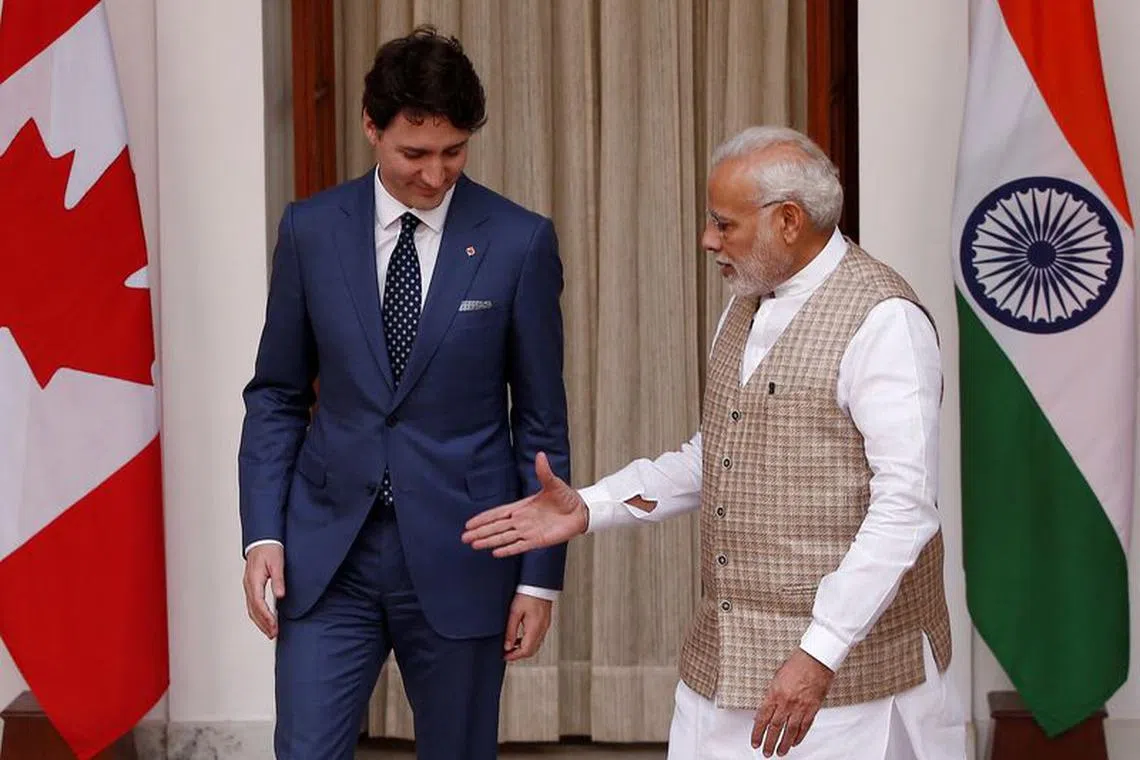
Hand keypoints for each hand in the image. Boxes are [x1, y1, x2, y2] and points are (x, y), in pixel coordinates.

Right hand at [243, 543, 285, 638]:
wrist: (262, 540)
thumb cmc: (269, 549)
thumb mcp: (277, 563)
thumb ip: (278, 579)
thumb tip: (280, 595)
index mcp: (254, 580)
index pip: (258, 603)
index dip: (266, 616)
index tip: (274, 626)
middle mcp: (248, 585)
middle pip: (253, 609)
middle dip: (263, 624)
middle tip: (273, 634)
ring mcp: (248, 586)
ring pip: (251, 609)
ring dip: (260, 622)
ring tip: (270, 632)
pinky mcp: (251, 586)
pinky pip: (252, 604)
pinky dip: (258, 615)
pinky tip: (265, 620)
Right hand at [462, 452, 586, 556]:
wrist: (581, 511)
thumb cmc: (566, 497)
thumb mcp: (553, 483)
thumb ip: (544, 471)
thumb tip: (540, 455)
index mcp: (522, 507)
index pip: (498, 513)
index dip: (484, 518)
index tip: (469, 523)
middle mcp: (522, 520)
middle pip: (496, 527)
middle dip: (480, 532)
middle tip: (464, 537)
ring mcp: (528, 531)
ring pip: (504, 537)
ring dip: (489, 541)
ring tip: (474, 545)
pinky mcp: (537, 541)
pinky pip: (519, 546)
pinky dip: (508, 549)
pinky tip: (495, 553)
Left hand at [503, 594, 551, 661]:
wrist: (539, 583)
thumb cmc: (528, 593)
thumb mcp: (515, 612)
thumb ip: (510, 630)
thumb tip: (507, 645)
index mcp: (535, 628)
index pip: (526, 650)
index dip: (514, 656)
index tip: (505, 656)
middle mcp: (542, 629)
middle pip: (532, 650)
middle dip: (519, 655)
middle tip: (508, 654)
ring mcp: (545, 625)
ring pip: (536, 645)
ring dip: (524, 648)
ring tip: (512, 646)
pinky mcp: (545, 622)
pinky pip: (538, 637)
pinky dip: (529, 641)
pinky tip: (521, 637)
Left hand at [751, 648, 834, 756]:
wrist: (816, 659)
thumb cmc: (797, 664)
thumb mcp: (777, 678)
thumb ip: (771, 696)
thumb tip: (765, 711)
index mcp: (775, 693)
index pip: (763, 718)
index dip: (758, 732)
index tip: (755, 741)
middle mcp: (787, 702)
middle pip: (775, 727)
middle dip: (769, 742)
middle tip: (766, 752)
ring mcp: (800, 707)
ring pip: (790, 731)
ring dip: (784, 744)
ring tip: (780, 752)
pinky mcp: (812, 708)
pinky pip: (805, 727)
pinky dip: (799, 736)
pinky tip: (795, 742)